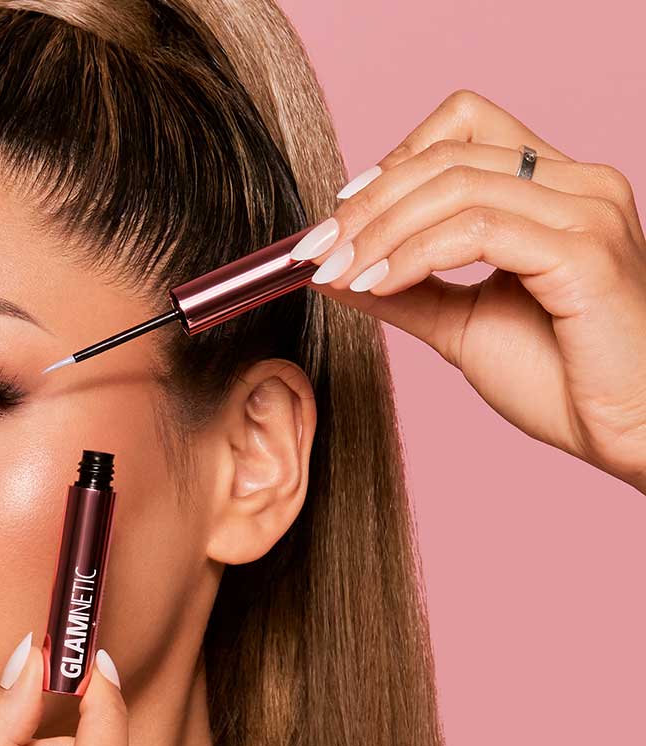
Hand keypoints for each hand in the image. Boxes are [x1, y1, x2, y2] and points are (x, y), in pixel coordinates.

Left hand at [292, 89, 645, 493]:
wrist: (627, 432)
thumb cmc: (562, 381)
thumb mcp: (462, 325)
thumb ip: (405, 291)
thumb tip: (335, 271)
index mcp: (553, 190)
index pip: (464, 128)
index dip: (393, 161)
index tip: (340, 214)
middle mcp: (576, 184)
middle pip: (447, 153)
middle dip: (367, 204)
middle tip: (316, 250)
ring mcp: (586, 211)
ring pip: (456, 185)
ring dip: (380, 230)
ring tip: (338, 273)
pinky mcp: (583, 251)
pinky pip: (477, 231)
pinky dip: (414, 254)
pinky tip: (377, 285)